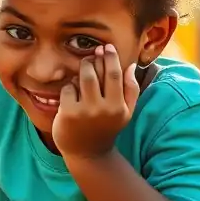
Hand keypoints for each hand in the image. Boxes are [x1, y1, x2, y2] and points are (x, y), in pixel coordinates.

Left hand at [53, 44, 139, 159]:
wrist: (88, 153)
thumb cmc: (107, 127)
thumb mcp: (125, 112)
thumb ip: (131, 90)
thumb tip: (131, 65)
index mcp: (119, 107)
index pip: (115, 75)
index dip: (110, 58)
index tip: (107, 47)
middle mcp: (103, 109)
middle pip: (97, 73)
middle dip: (94, 59)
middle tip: (93, 54)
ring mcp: (85, 111)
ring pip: (82, 77)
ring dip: (82, 68)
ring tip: (84, 68)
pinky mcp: (68, 113)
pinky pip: (68, 89)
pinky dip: (70, 86)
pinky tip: (74, 91)